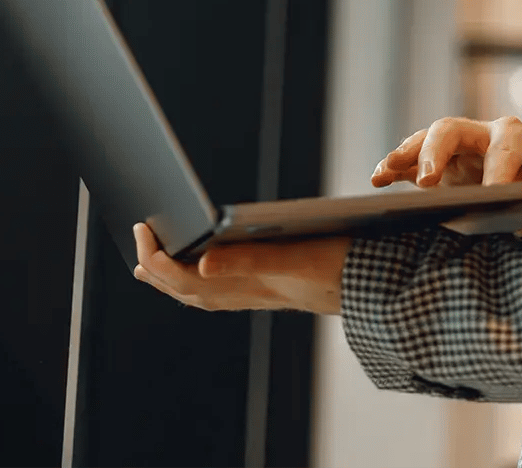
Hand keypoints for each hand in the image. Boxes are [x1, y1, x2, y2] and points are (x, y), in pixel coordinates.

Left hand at [133, 223, 347, 312]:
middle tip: (139, 242)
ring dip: (176, 278)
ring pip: (206, 293)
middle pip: (189, 290)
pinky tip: (212, 268)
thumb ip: (250, 261)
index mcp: (251, 285)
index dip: (156, 257)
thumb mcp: (298, 258)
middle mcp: (253, 294)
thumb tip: (200, 263)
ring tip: (157, 263)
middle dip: (157, 270)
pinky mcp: (279, 290)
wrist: (382, 292)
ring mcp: (265, 295)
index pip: (185, 279)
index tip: (141, 227)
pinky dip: (205, 279)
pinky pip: (226, 291)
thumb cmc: (347, 269)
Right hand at [371, 116, 521, 234]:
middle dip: (437, 152)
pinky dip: (394, 167)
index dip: (498, 172)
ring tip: (385, 171)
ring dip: (406, 154)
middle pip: (452, 130)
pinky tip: (379, 180)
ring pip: (426, 140)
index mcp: (516, 138)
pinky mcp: (438, 164)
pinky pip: (412, 160)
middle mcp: (482, 134)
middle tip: (428, 184)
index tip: (492, 197)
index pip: (504, 149)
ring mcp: (456, 148)